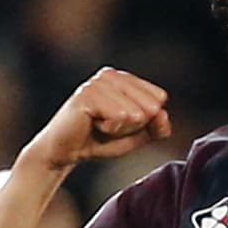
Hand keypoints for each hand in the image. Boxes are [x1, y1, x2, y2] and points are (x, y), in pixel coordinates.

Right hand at [25, 67, 171, 168]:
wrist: (64, 152)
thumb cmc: (98, 140)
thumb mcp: (135, 137)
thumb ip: (156, 128)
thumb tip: (163, 114)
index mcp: (124, 78)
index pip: (158, 98)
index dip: (146, 120)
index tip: (122, 124)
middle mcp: (111, 75)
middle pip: (149, 106)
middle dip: (134, 126)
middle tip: (108, 128)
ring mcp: (98, 82)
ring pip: (134, 113)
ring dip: (119, 129)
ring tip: (99, 127)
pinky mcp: (87, 95)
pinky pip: (119, 116)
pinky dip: (110, 128)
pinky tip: (93, 125)